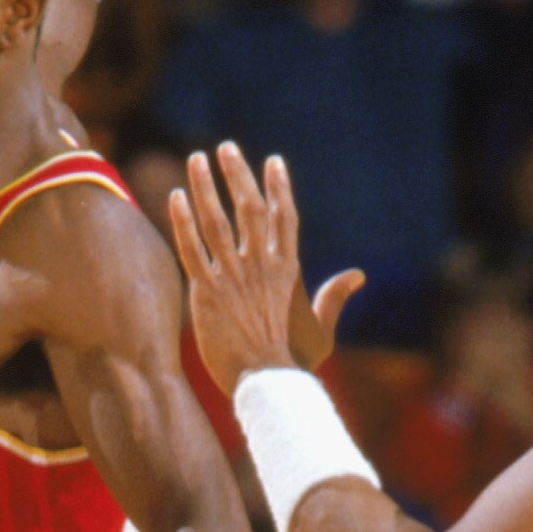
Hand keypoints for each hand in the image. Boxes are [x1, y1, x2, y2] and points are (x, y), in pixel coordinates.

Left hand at [170, 146, 362, 398]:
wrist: (267, 384)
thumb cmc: (294, 362)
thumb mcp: (321, 329)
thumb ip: (333, 297)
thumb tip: (357, 275)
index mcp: (287, 270)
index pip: (284, 218)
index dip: (279, 187)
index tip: (272, 161)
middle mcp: (260, 265)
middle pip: (250, 208)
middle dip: (238, 174)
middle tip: (225, 147)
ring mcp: (232, 276)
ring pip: (217, 220)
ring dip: (206, 187)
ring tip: (196, 160)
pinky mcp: (206, 291)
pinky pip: (192, 248)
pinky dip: (183, 221)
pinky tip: (174, 197)